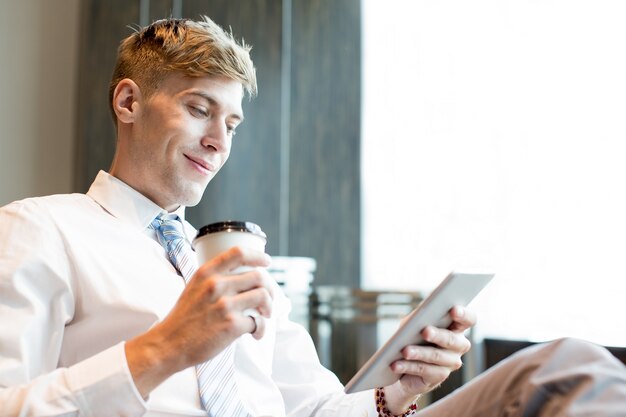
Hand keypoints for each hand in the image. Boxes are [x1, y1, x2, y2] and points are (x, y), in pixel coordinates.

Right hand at [125, 246, 273, 396]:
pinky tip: (255, 334)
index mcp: (207, 273)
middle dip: (269, 288)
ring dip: (269, 307)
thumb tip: (242, 278)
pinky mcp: (231, 325)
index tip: (267, 262)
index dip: (258, 256)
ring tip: (264, 315)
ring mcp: (225, 305)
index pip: (239, 253)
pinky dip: (260, 329)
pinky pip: (258, 322)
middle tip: (267, 300)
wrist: (168, 345)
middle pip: (258, 276)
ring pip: (263, 296)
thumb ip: (214, 279)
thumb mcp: (194, 287)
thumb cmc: (183, 319)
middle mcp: (217, 285)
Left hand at [382, 306, 475, 413]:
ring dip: (419, 353)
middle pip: (452, 339)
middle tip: (425, 331)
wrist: (404, 364)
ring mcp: (451, 362)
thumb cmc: (413, 336)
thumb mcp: (414, 323)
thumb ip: (418, 316)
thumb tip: (418, 317)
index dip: (463, 314)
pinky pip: (424, 370)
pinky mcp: (439, 377)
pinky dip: (408, 366)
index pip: (468, 319)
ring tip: (405, 351)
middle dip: (438, 335)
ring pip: (436, 356)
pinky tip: (396, 364)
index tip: (454, 309)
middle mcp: (459, 345)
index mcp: (457, 327)